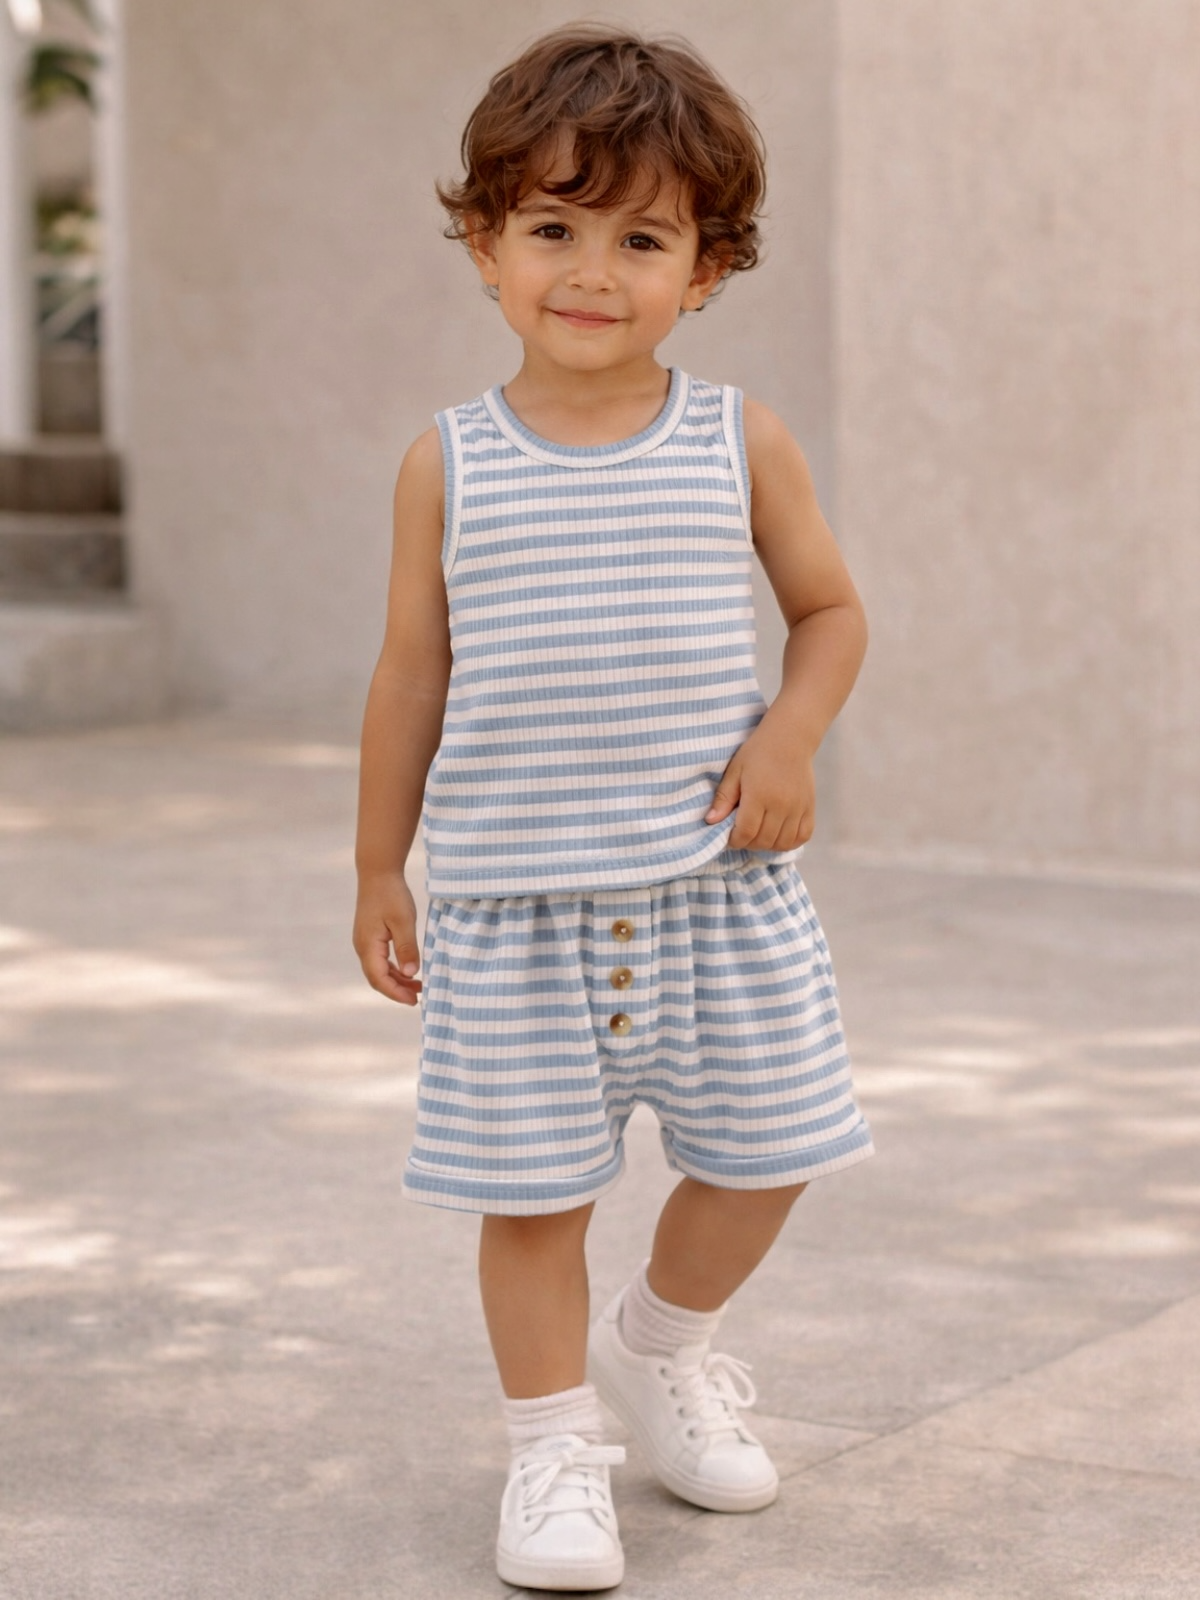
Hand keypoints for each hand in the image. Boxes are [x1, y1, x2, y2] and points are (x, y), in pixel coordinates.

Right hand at [353, 871, 421, 1004]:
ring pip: (379, 970)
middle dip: (396, 991)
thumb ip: (407, 948)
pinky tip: (409, 970)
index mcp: (368, 946)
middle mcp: (362, 947)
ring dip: (396, 981)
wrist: (378, 873)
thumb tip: (412, 974)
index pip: (379, 979)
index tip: (414, 1001)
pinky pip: (380, 960)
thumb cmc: (391, 894)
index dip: (396, 993)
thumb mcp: (404, 921)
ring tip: (418, 987)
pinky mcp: (370, 937)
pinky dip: (394, 969)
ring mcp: (364, 942)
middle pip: (377, 978)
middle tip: (418, 998)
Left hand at [705, 719, 816, 850]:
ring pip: (782, 843)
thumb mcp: (735, 771)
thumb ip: (723, 798)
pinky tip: (778, 835)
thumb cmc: (758, 753)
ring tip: (759, 835)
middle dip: (749, 843)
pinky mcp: (810, 807)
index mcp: (759, 795)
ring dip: (768, 845)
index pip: (746, 832)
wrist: (790, 738)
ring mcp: (798, 808)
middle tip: (743, 834)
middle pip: (763, 840)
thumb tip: (711, 821)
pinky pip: (803, 836)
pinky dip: (790, 842)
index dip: (735, 840)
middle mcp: (781, 805)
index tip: (730, 836)